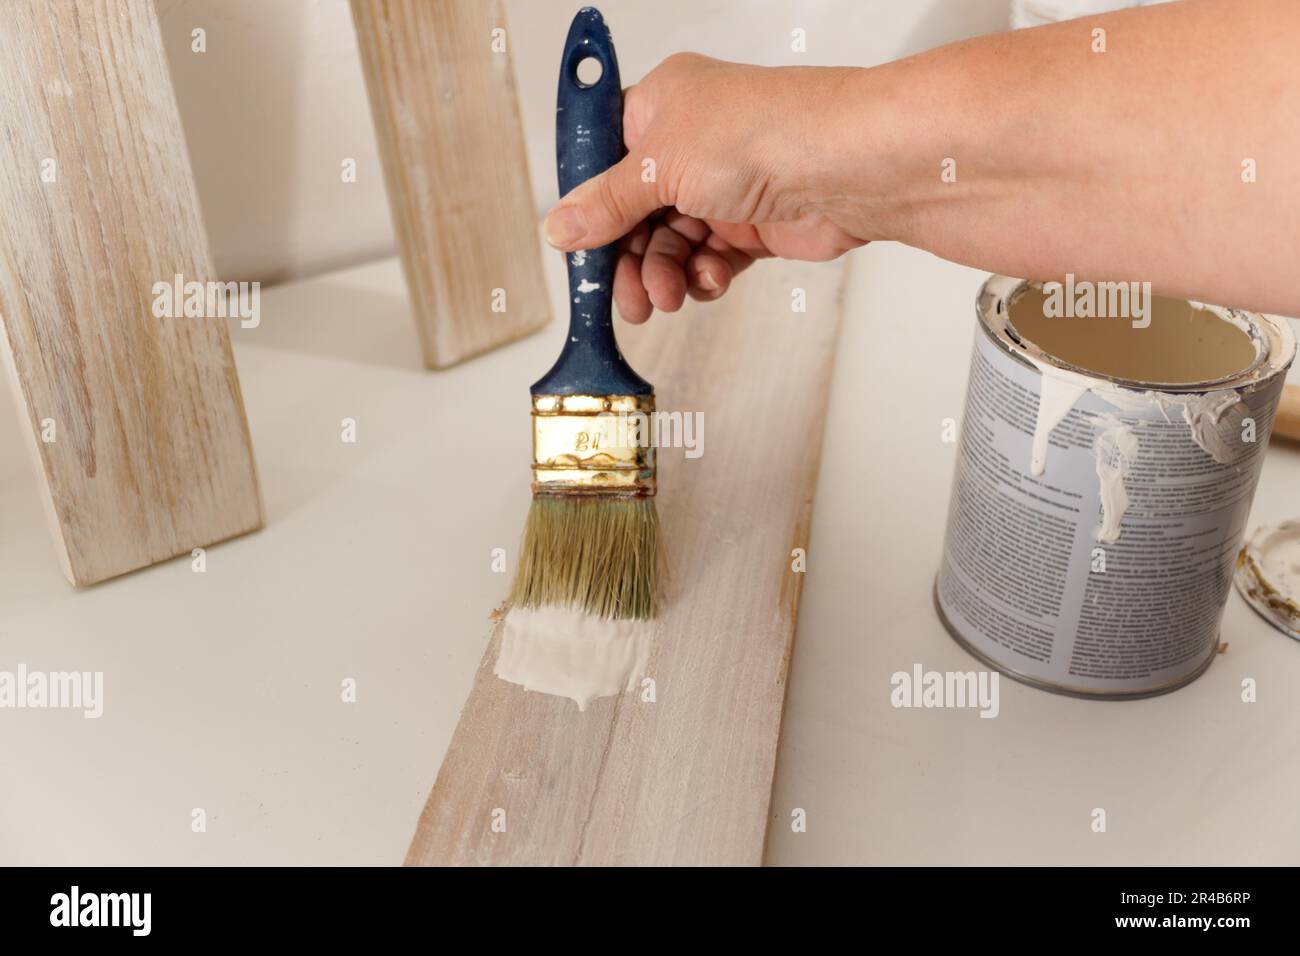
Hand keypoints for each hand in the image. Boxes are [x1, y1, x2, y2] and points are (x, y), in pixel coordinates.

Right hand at [542, 54, 870, 322]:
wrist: (845, 166)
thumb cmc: (763, 133)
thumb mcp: (660, 166)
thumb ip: (606, 204)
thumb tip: (560, 227)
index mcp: (661, 106)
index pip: (605, 160)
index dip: (590, 206)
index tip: (577, 246)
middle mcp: (691, 144)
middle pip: (635, 214)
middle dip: (628, 259)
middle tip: (625, 296)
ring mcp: (723, 186)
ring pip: (672, 244)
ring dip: (664, 275)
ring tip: (666, 296)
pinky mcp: (753, 225)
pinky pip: (709, 260)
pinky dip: (703, 276)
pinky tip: (709, 278)